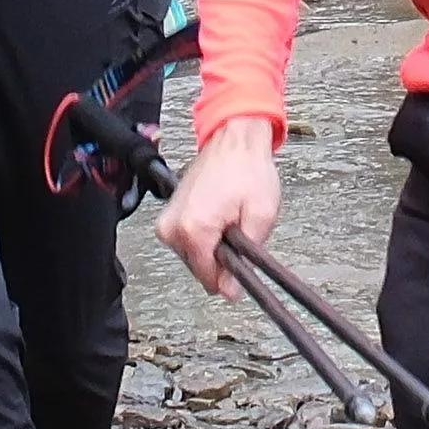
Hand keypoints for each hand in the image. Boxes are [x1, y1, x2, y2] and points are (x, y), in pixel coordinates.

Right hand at [157, 121, 279, 294]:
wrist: (233, 139)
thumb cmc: (247, 169)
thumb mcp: (261, 216)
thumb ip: (246, 258)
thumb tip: (231, 289)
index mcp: (194, 229)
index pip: (208, 279)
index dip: (230, 280)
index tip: (244, 269)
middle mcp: (173, 227)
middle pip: (200, 268)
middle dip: (223, 259)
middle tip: (240, 231)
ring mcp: (167, 221)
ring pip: (194, 256)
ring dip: (214, 247)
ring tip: (230, 220)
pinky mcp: (168, 215)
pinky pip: (187, 241)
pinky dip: (205, 236)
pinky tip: (220, 218)